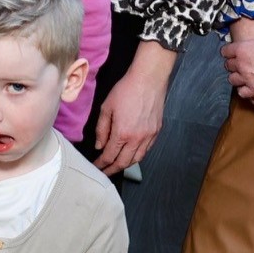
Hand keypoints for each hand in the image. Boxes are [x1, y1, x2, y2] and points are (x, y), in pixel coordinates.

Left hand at [92, 43, 174, 174]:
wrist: (148, 80)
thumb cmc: (125, 90)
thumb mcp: (106, 108)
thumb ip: (102, 129)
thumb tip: (100, 146)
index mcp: (123, 134)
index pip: (110, 156)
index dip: (102, 164)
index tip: (96, 167)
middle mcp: (137, 139)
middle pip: (124, 162)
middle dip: (113, 169)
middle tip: (104, 172)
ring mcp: (149, 136)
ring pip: (137, 159)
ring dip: (126, 164)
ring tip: (116, 165)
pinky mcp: (157, 131)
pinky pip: (147, 150)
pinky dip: (138, 155)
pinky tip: (131, 154)